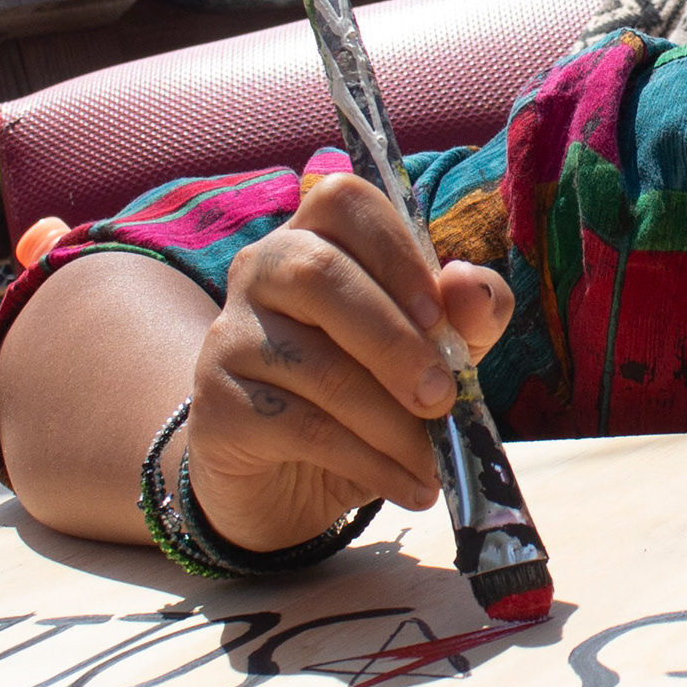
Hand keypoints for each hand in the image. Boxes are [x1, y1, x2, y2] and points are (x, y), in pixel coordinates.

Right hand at [179, 172, 514, 552]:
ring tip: (434, 461)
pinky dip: (368, 460)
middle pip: (318, 274)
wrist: (287, 476)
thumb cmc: (366, 392)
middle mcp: (261, 271)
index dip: (394, 247)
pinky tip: (407, 485)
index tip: (436, 312)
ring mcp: (229, 335)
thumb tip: (469, 287)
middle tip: (443, 399)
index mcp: (317, 237)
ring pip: (316, 364)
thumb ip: (463, 317)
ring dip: (391, 421)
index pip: (342, 201)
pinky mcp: (217, 404)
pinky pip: (300, 426)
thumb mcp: (429, 353)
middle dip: (395, 342)